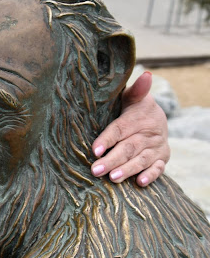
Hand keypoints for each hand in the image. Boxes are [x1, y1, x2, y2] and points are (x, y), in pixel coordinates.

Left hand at [91, 71, 169, 185]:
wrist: (156, 117)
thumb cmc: (133, 107)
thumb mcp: (132, 96)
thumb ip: (136, 89)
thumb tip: (147, 74)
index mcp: (138, 118)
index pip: (120, 129)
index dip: (107, 139)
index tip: (94, 150)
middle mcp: (149, 133)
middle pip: (128, 148)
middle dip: (112, 160)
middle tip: (96, 170)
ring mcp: (156, 146)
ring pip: (141, 160)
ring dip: (128, 169)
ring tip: (113, 178)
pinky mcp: (162, 157)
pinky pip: (158, 168)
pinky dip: (150, 175)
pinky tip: (139, 182)